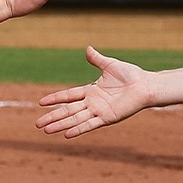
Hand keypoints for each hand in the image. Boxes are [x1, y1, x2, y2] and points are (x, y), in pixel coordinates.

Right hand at [37, 46, 153, 137]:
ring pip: (75, 119)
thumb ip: (97, 59)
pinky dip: (78, 129)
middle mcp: (92, 103)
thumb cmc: (130, 75)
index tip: (41, 103)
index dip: (55, 99)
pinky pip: (90, 125)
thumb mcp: (110, 65)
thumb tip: (88, 48)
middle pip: (67, 110)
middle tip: (37, 124)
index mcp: (91, 90)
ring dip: (61, 125)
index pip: (68, 96)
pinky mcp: (107, 118)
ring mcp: (98, 111)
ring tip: (46, 131)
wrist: (145, 85)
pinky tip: (67, 134)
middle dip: (52, 117)